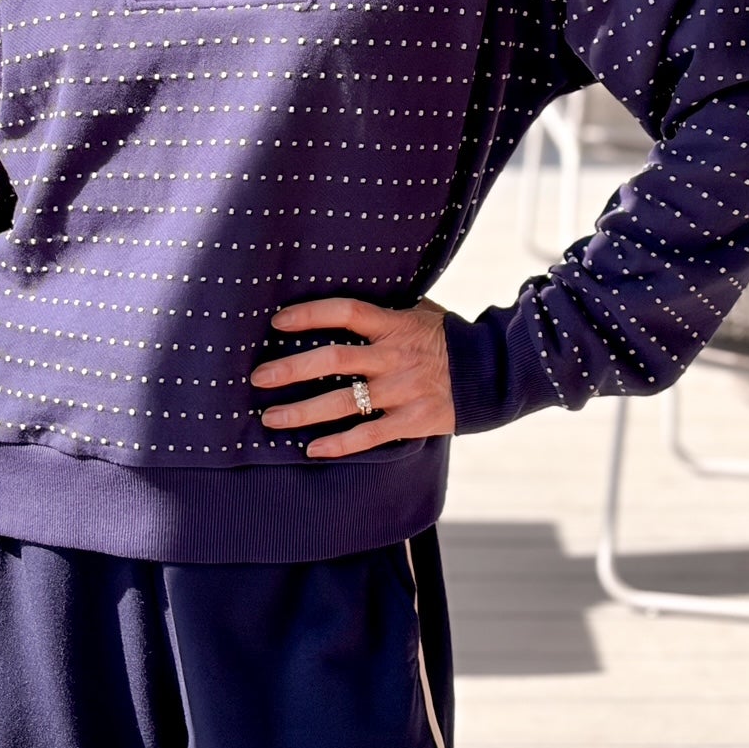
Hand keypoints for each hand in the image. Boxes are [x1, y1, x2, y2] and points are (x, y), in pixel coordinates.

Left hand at [250, 296, 455, 457]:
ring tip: (271, 418)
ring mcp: (402, 391)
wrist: (491, 373)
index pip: (345, 311)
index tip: (277, 323)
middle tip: (258, 377)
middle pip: (333, 359)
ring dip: (302, 412)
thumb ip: (385, 309)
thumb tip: (346, 297)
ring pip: (343, 401)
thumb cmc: (448, 337)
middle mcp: (394, 357)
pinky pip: (368, 435)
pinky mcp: (412, 421)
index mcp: (395, 324)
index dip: (310, 315)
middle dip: (290, 369)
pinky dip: (338, 444)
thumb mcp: (420, 310)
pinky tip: (311, 450)